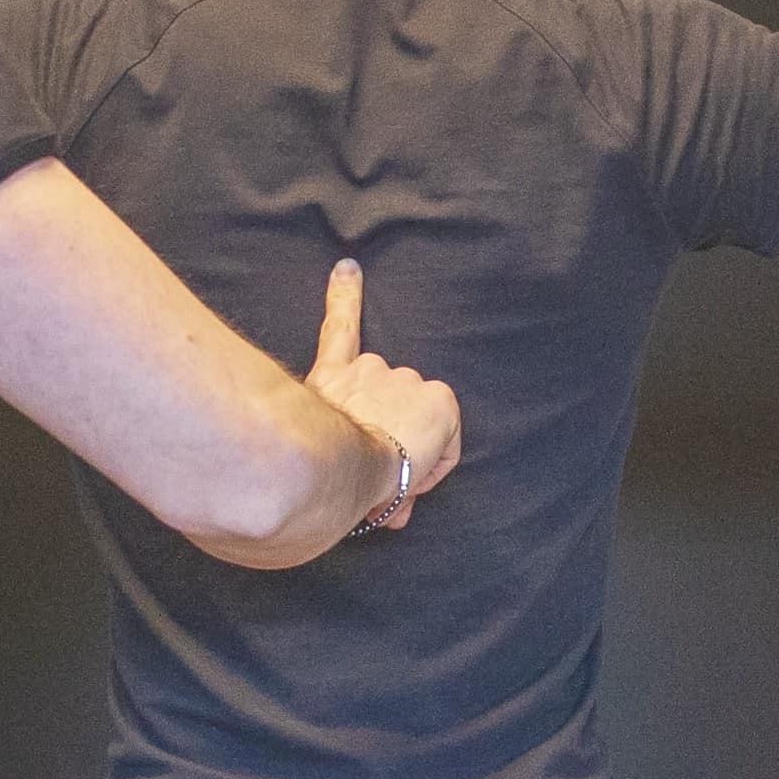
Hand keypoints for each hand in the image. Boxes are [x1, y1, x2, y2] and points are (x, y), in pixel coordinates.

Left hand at [305, 260, 458, 526]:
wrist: (341, 467)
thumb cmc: (378, 480)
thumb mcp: (409, 493)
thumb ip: (402, 493)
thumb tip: (394, 510)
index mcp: (442, 404)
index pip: (436, 442)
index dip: (416, 473)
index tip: (400, 492)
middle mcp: (410, 379)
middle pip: (400, 418)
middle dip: (388, 446)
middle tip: (369, 479)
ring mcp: (372, 370)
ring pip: (370, 396)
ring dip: (363, 422)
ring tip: (348, 451)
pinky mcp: (335, 367)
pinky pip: (340, 326)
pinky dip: (342, 296)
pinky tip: (346, 268)